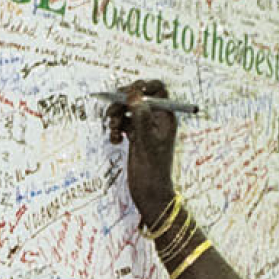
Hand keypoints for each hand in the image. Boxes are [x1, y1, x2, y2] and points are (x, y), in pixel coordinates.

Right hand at [104, 79, 177, 223]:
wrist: (149, 193)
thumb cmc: (153, 169)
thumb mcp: (146, 139)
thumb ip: (141, 115)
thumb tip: (134, 93)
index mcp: (166, 117)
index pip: (158, 89)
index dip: (144, 86)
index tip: (129, 90)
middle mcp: (156, 119)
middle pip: (138, 97)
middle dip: (122, 102)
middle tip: (113, 110)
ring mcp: (145, 127)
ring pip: (127, 110)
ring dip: (116, 116)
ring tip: (113, 129)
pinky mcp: (135, 137)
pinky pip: (122, 124)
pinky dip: (116, 129)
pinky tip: (115, 141)